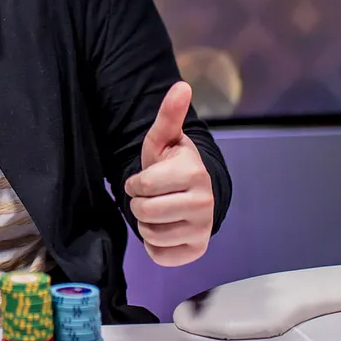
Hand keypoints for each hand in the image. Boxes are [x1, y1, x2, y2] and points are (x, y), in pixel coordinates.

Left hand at [123, 81, 213, 267]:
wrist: (191, 193)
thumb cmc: (171, 164)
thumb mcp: (164, 139)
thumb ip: (169, 114)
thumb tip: (181, 85)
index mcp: (194, 174)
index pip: (141, 187)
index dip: (135, 182)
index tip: (145, 179)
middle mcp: (204, 204)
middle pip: (144, 211)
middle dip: (139, 203)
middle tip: (150, 195)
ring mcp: (203, 230)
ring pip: (150, 234)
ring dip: (146, 222)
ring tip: (158, 209)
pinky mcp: (196, 251)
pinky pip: (160, 255)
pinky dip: (154, 245)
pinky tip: (165, 228)